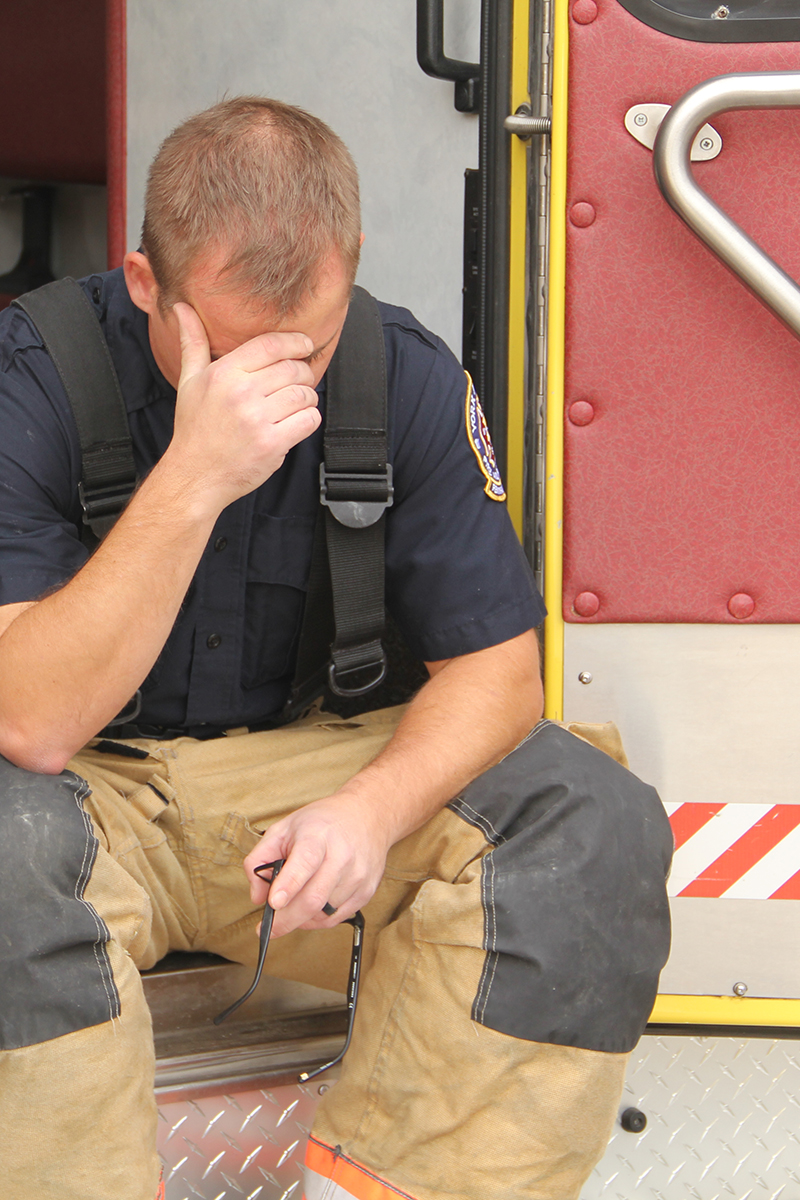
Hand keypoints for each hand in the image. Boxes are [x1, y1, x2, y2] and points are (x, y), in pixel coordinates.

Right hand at [164, 303, 321, 511]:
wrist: (196, 474)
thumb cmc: (194, 428)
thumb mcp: (190, 381)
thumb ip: (192, 342)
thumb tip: (182, 307)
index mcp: (224, 374)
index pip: (271, 345)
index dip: (295, 341)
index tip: (305, 345)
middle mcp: (241, 394)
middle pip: (293, 369)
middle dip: (304, 372)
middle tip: (300, 381)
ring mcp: (258, 419)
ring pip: (304, 394)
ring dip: (307, 398)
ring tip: (295, 404)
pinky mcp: (272, 443)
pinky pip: (308, 420)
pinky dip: (309, 420)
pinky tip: (296, 422)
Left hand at [243, 791, 390, 937]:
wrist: (367, 815)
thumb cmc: (322, 822)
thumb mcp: (284, 828)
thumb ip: (261, 858)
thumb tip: (258, 896)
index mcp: (318, 835)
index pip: (305, 862)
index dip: (289, 885)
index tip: (273, 904)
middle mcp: (342, 856)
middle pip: (313, 898)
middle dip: (286, 920)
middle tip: (268, 928)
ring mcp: (357, 876)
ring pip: (323, 914)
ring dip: (301, 919)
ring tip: (291, 908)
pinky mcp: (367, 891)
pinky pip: (336, 919)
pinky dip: (317, 921)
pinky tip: (309, 910)